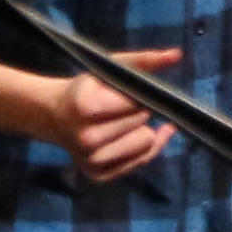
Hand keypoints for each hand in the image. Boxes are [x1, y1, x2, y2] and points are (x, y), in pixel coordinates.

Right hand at [45, 47, 184, 182]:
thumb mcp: (109, 69)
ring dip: (141, 133)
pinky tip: (123, 140)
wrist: (54, 115)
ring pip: (146, 146)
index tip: (126, 94)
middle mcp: (88, 139)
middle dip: (139, 115)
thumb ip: (144, 61)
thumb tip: (177, 55)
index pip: (138, 105)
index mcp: (87, 108)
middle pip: (144, 126)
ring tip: (122, 125)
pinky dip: (137, 151)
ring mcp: (92, 161)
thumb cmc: (86, 89)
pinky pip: (140, 163)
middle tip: (119, 110)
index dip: (137, 98)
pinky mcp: (98, 176)